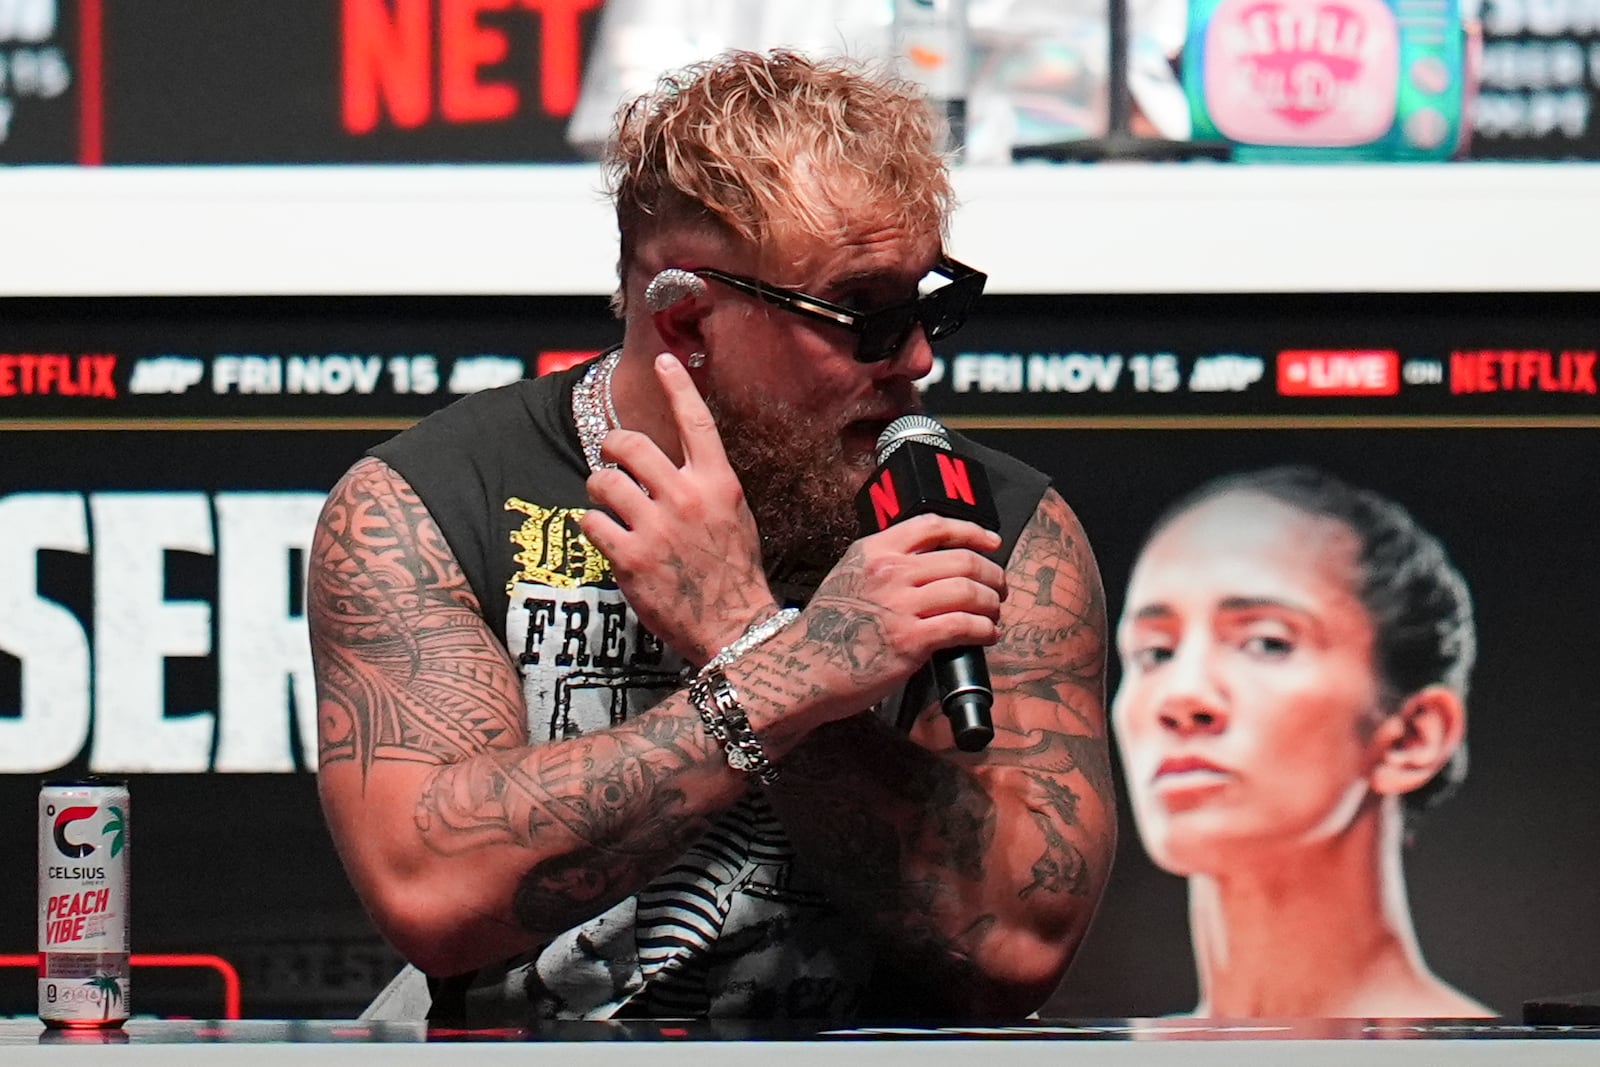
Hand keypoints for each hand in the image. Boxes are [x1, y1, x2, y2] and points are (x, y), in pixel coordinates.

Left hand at [578, 353, 777, 665]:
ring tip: (607, 504)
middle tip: (612, 460)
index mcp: (718, 483)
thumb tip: (671, 458)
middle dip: (611, 447)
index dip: (678, 386)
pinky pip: (590, 521)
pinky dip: (592, 526)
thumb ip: (704, 482)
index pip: (696, 421)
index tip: (664, 359)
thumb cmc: (732, 570)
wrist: (733, 627)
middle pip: (629, 443)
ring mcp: (656, 527)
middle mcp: (687, 497)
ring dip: (598, 489)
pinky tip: (606, 537)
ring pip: (602, 480)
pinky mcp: (630, 558)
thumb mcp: (734, 514)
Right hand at [786, 513, 1006, 719]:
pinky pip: (963, 626)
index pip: (934, 526)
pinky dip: (985, 630)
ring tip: (993, 614)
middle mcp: (889, 572)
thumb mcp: (849, 575)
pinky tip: (987, 635)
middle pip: (962, 560)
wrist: (803, 668)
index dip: (972, 531)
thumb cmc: (826, 628)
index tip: (991, 541)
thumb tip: (933, 561)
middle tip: (999, 587)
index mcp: (874, 551)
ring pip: (969, 591)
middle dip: (992, 574)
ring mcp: (900, 606)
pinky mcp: (910, 641)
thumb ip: (885, 562)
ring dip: (992, 603)